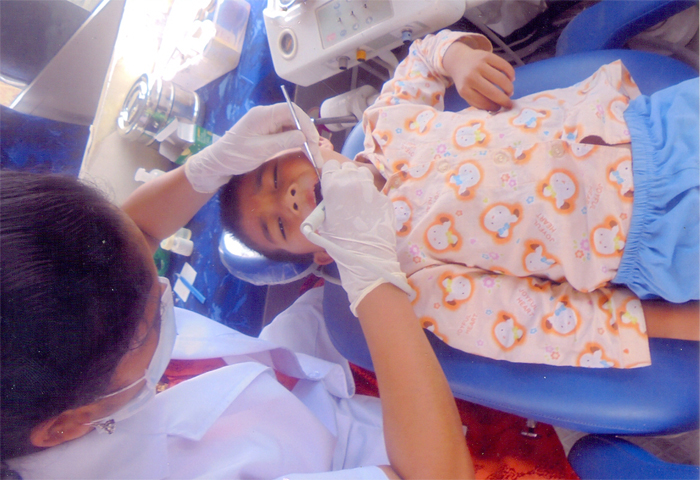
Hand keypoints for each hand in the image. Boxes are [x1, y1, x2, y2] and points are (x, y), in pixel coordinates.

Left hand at [184, 102, 321, 192]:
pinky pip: (288, 134)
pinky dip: (298, 143)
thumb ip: (283, 142)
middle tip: (316, 153)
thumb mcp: (260, 150)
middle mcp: (267, 115)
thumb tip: (304, 137)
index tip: (313, 140)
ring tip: (313, 156)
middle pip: (295, 118)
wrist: (218, 162)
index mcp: (263, 115)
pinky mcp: (270, 133)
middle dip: (308, 134)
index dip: (306, 123)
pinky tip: (304, 152)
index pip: (291, 110)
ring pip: (294, 127)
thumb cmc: (235, 155)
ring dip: (305, 140)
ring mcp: (269, 124)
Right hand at [317, 160, 407, 312]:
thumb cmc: (339, 243)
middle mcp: (353, 183)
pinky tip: (369, 213)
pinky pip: (375, 192)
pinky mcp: (384, 199)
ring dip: (359, 182)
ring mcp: (371, 189)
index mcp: (334, 186)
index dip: (330, 173)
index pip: (331, 165)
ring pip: (363, 175)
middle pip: (348, 167)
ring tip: (357, 199)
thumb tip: (329, 196)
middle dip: (345, 176)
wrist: (366, 257)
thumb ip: (326, 203)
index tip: (331, 181)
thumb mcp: (323, 221)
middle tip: (344, 191)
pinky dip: (371, 198)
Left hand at [444, 41, 514, 110]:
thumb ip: (478, 102)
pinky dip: (511, 73)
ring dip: (509, 88)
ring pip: (501, 79)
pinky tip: (511, 79)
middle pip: (493, 92)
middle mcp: (471, 77)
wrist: (458, 60)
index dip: (494, 107)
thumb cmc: (465, 81)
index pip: (483, 102)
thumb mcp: (466, 93)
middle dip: (505, 100)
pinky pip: (504, 66)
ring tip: (510, 92)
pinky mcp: (486, 55)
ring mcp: (479, 65)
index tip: (500, 108)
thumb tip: (497, 109)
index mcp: (464, 90)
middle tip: (510, 104)